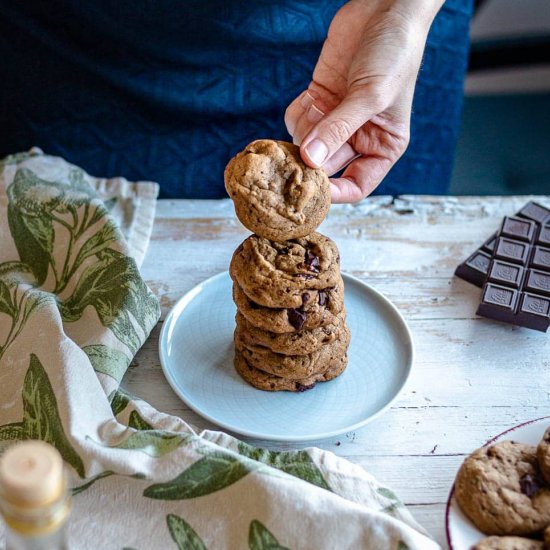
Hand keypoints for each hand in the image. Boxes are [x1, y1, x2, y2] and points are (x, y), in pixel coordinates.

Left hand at [285, 0, 442, 202]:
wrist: (386, 7)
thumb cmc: (395, 53)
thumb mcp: (371, 95)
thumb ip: (339, 128)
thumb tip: (310, 159)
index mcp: (382, 146)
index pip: (356, 185)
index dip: (335, 192)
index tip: (313, 191)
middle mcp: (358, 137)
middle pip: (326, 166)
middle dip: (310, 162)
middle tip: (292, 159)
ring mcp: (336, 119)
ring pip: (307, 145)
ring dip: (302, 134)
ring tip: (314, 112)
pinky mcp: (319, 100)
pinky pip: (298, 121)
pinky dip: (297, 114)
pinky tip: (309, 97)